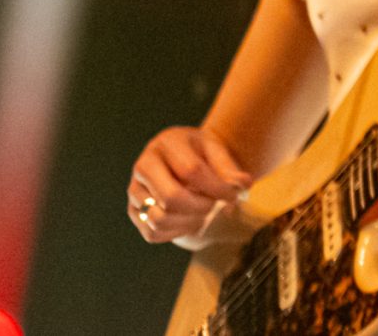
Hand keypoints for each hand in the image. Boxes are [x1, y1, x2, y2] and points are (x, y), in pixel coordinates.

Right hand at [127, 125, 251, 244]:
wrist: (182, 160)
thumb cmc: (202, 155)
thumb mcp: (217, 151)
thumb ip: (230, 168)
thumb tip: (244, 184)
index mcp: (167, 143)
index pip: (191, 171)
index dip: (216, 188)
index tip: (234, 196)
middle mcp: (143, 165)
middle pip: (171, 197)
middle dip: (202, 207)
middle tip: (216, 205)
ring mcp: (135, 190)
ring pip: (160, 219)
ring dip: (190, 222)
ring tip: (205, 212)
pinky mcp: (133, 212)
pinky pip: (153, 233)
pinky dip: (177, 232)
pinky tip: (190, 219)